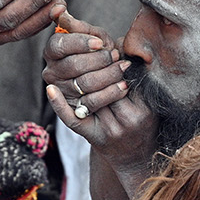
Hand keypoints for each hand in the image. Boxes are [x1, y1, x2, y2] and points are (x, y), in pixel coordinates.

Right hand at [42, 9, 130, 119]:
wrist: (112, 83)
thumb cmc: (101, 55)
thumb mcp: (95, 38)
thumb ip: (81, 26)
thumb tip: (60, 6)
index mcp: (53, 51)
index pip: (60, 45)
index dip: (80, 43)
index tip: (100, 43)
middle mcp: (51, 73)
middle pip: (73, 66)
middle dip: (99, 60)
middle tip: (116, 56)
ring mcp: (61, 93)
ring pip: (84, 85)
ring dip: (109, 76)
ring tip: (124, 69)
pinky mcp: (73, 112)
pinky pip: (89, 106)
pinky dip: (107, 96)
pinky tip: (122, 88)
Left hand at [44, 10, 156, 173]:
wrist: (137, 158)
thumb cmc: (144, 120)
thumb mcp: (149, 97)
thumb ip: (137, 71)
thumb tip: (118, 41)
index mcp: (143, 108)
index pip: (122, 76)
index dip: (109, 58)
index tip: (104, 44)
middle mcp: (127, 120)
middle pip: (102, 85)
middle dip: (93, 65)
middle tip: (89, 50)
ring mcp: (108, 130)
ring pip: (87, 97)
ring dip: (78, 77)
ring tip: (73, 61)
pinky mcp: (92, 136)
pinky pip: (72, 119)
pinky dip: (60, 104)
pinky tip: (51, 89)